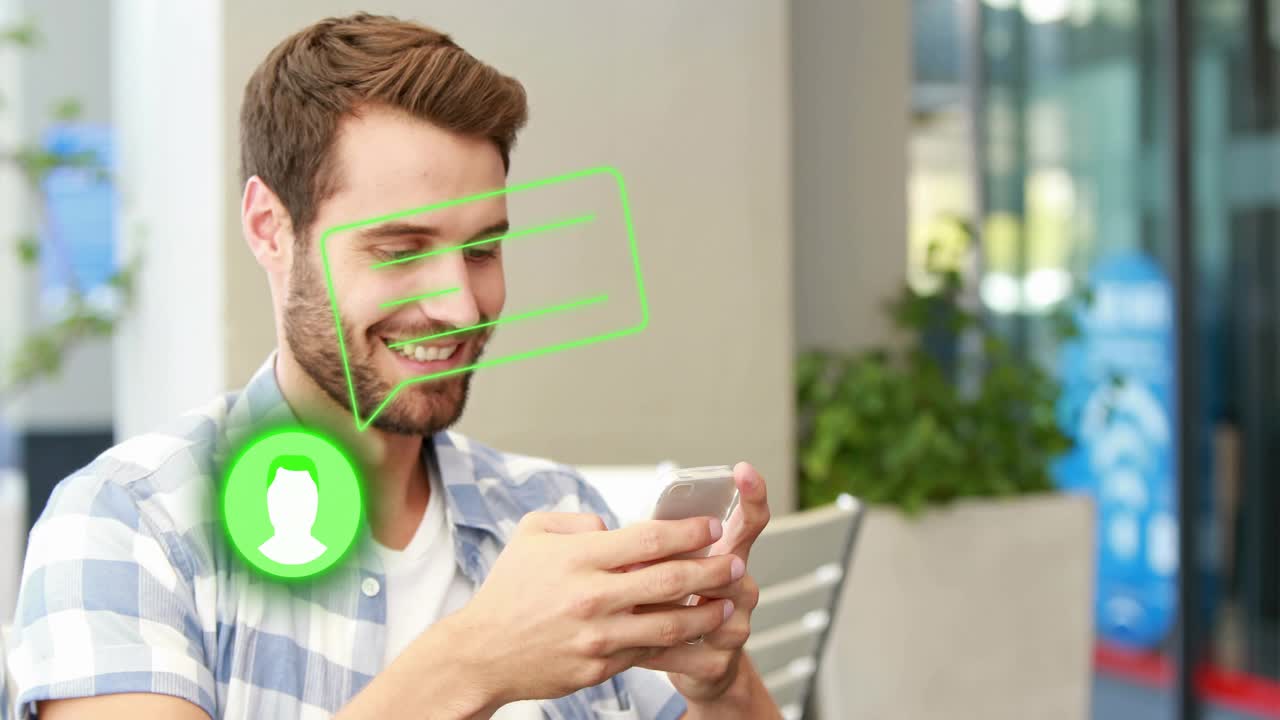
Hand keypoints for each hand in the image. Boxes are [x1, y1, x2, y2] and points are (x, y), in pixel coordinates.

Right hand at [442, 510, 741, 708]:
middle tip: (734, 563)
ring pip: (670, 623)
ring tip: (726, 603)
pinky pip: (649, 651)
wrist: (482, 653)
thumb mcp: (531, 535)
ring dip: (706, 613)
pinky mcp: (601, 667)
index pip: (650, 538)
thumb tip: (613, 528)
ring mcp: (599, 635)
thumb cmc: (508, 591)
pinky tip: (693, 633)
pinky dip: (677, 642)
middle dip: (711, 570)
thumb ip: (577, 522)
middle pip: (671, 579)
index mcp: (580, 558)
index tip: (711, 528)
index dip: (688, 531)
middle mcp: (593, 596)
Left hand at [636, 462, 771, 702]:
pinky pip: (683, 650)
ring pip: (705, 611)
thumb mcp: (666, 567)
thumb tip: (609, 528)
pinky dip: (652, 646)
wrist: (694, 667)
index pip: (750, 520)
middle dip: (693, 563)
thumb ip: (651, 546)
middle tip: (652, 559)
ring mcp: (734, 627)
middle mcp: (741, 588)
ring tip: (632, 602)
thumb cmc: (672, 604)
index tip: (742, 470)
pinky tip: (629, 642)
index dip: (752, 494)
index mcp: (730, 555)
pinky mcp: (718, 663)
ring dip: (665, 606)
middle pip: (729, 566)